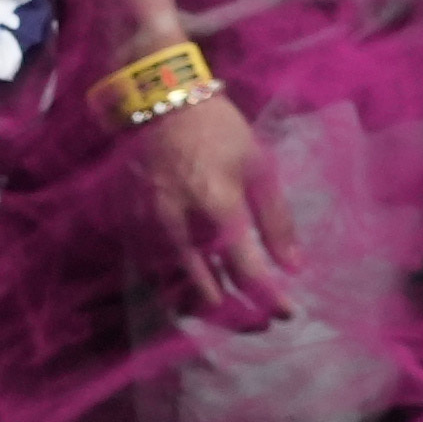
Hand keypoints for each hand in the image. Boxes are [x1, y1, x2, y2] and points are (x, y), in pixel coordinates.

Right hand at [116, 73, 300, 327]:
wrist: (153, 100)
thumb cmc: (215, 129)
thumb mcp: (258, 165)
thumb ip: (276, 221)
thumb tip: (294, 269)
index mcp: (218, 208)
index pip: (247, 274)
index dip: (271, 301)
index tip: (289, 313)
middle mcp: (179, 227)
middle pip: (209, 295)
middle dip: (240, 317)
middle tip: (261, 322)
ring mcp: (148, 230)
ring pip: (175, 292)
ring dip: (206, 311)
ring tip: (230, 314)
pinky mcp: (128, 227)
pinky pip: (150, 276)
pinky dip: (174, 292)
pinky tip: (192, 294)